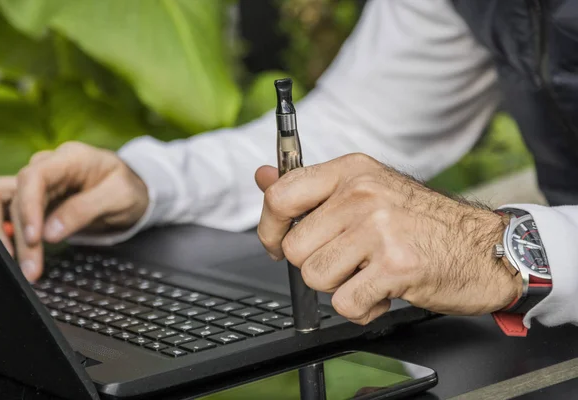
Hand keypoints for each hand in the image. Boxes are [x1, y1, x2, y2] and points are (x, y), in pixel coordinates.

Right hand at [0, 142, 148, 281]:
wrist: (133, 190)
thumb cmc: (128, 187)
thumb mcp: (119, 196)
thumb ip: (85, 209)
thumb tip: (50, 232)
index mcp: (69, 158)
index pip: (34, 176)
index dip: (28, 207)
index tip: (34, 238)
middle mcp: (47, 168)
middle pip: (14, 194)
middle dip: (17, 233)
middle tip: (29, 267)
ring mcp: (39, 186)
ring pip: (6, 206)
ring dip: (8, 237)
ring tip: (23, 268)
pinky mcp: (36, 203)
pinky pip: (14, 218)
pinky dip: (14, 239)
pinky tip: (20, 258)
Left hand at [255, 153, 521, 324]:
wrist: (483, 246)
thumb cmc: (423, 221)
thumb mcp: (367, 188)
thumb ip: (311, 188)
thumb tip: (262, 176)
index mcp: (351, 171)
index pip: (281, 195)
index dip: (270, 228)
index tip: (279, 243)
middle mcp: (363, 194)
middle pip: (296, 248)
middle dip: (317, 266)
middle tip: (349, 261)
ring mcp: (380, 229)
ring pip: (317, 278)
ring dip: (341, 286)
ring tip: (371, 273)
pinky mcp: (396, 266)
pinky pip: (345, 303)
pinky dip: (362, 308)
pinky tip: (383, 291)